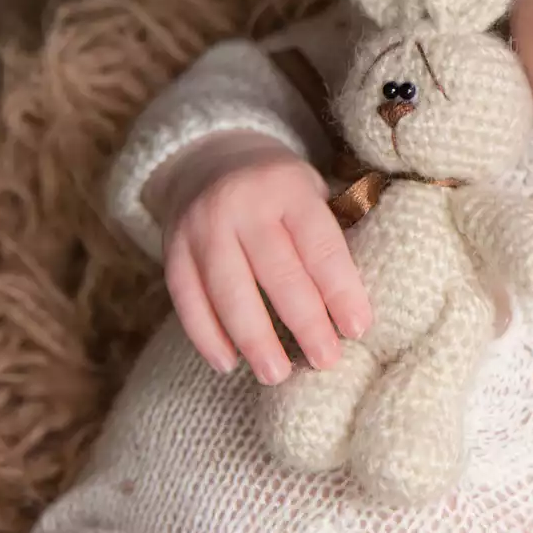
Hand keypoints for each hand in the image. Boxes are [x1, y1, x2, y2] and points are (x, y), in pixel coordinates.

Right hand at [157, 131, 370, 384]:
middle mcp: (243, 204)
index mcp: (289, 187)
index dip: (341, 290)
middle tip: (326, 361)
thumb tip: (354, 308)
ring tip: (277, 374)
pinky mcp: (172, 250)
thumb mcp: (312, 192)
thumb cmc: (279, 190)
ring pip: (229, 291)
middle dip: (306, 322)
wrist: (210, 158)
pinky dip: (207, 336)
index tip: (359, 329)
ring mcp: (202, 227)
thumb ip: (329, 237)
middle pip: (278, 272)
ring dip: (255, 339)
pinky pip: (188, 300)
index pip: (320, 246)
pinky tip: (228, 363)